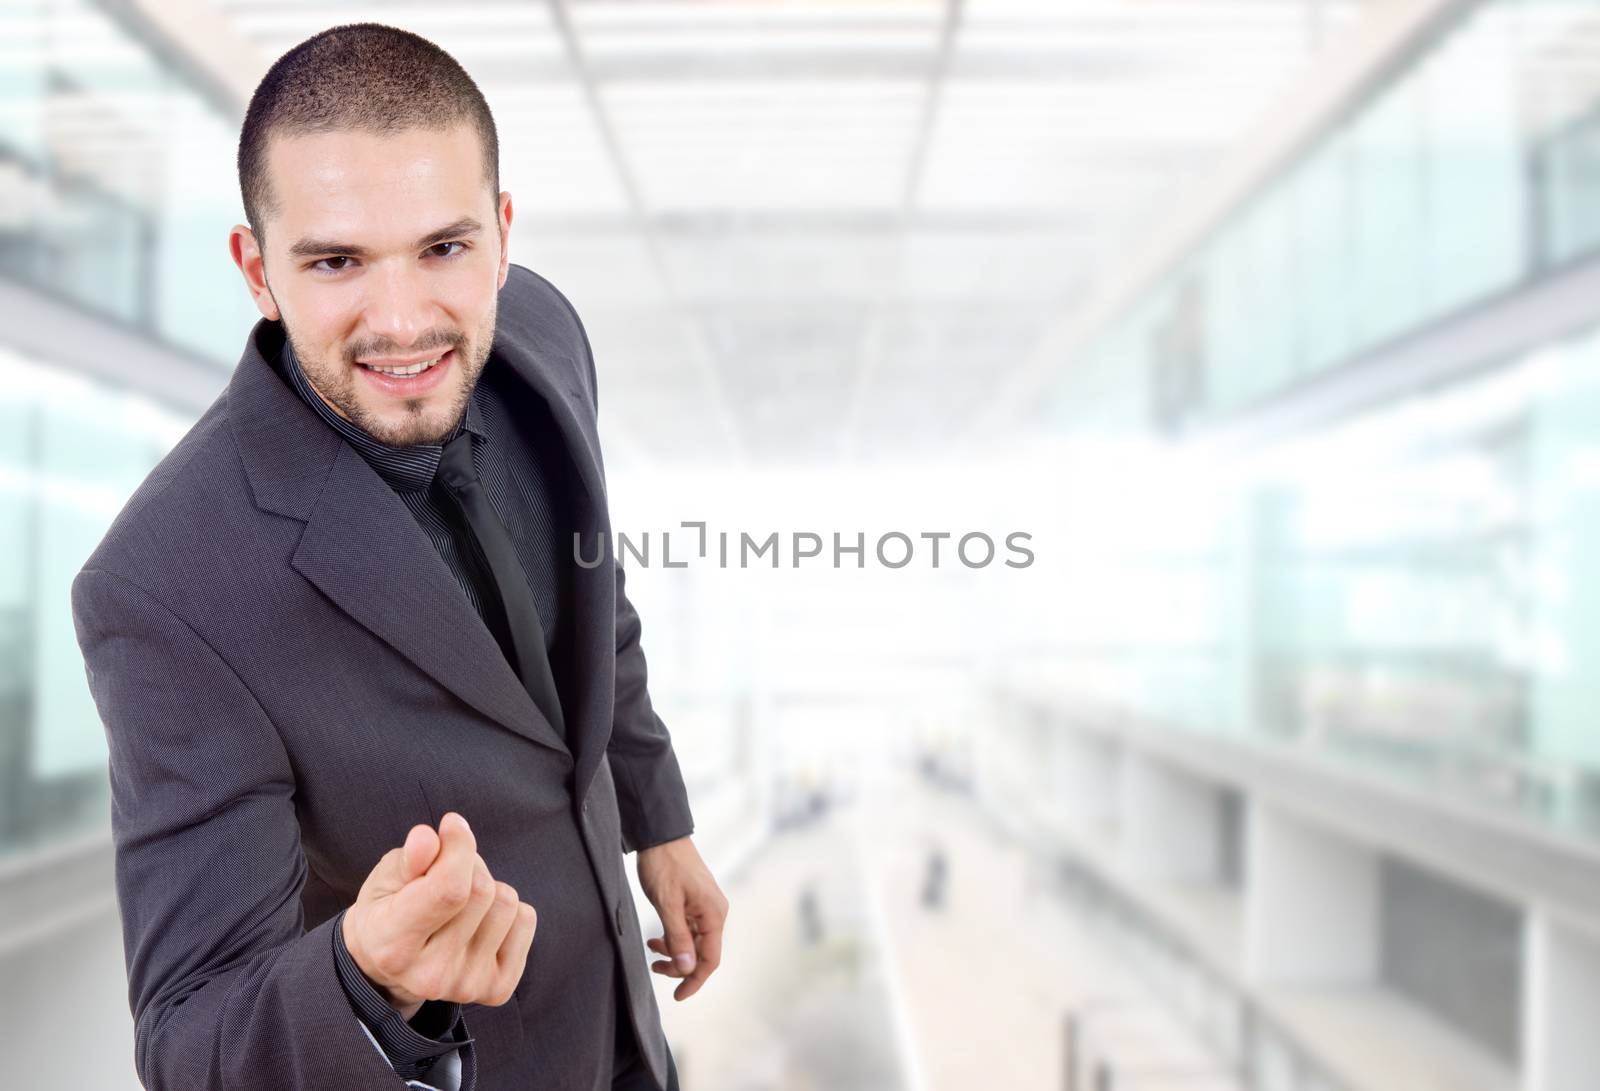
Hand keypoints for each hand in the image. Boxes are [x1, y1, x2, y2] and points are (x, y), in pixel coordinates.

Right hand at [341, 812, 537, 1019]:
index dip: (459, 847)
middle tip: (446, 870)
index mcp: (394, 944)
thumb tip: (429, 838)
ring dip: (489, 887)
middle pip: (482, 891)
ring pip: (507, 903)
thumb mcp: (385, 879)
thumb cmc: (388, 909)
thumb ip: (408, 859)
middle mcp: (431, 974)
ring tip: (460, 900)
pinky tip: (479, 922)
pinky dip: (508, 910)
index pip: (449, 889)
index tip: (452, 824)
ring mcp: (467, 986)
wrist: (391, 967)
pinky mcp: (496, 989)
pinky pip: (526, 921)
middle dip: (469, 863)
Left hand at [637, 835, 727, 1000]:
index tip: (678, 995)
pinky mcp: (695, 903)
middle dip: (680, 966)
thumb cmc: (665, 866)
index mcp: (713, 914)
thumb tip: (687, 967)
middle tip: (655, 967)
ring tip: (652, 951)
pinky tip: (655, 939)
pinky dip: (673, 938)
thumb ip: (677, 937)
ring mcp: (705, 907)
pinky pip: (688, 930)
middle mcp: (714, 912)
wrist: (661, 837)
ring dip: (674, 952)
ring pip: (693, 943)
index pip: (710, 958)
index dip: (695, 980)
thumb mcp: (667, 904)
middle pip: (702, 953)